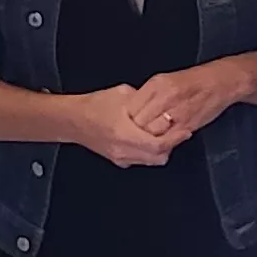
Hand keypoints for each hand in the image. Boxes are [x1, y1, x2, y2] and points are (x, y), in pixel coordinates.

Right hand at [59, 86, 173, 167]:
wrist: (72, 120)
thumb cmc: (93, 106)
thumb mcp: (122, 94)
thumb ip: (144, 99)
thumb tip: (160, 101)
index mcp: (124, 133)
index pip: (158, 144)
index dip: (175, 138)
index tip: (184, 130)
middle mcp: (123, 150)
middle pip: (158, 157)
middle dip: (172, 145)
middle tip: (178, 132)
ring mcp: (120, 157)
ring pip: (151, 161)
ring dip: (161, 150)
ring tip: (165, 135)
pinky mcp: (118, 159)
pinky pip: (140, 160)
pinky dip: (150, 152)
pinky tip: (149, 139)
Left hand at [129, 60, 249, 144]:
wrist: (221, 82)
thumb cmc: (193, 81)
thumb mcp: (164, 81)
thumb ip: (146, 96)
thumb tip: (129, 111)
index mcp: (157, 84)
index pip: (131, 107)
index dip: (125, 119)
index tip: (123, 124)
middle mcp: (166, 96)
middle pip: (139, 122)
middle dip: (133, 131)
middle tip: (130, 136)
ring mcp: (177, 112)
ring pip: (152, 133)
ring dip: (146, 139)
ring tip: (144, 140)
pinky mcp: (187, 125)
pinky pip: (168, 140)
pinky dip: (161, 143)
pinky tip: (160, 141)